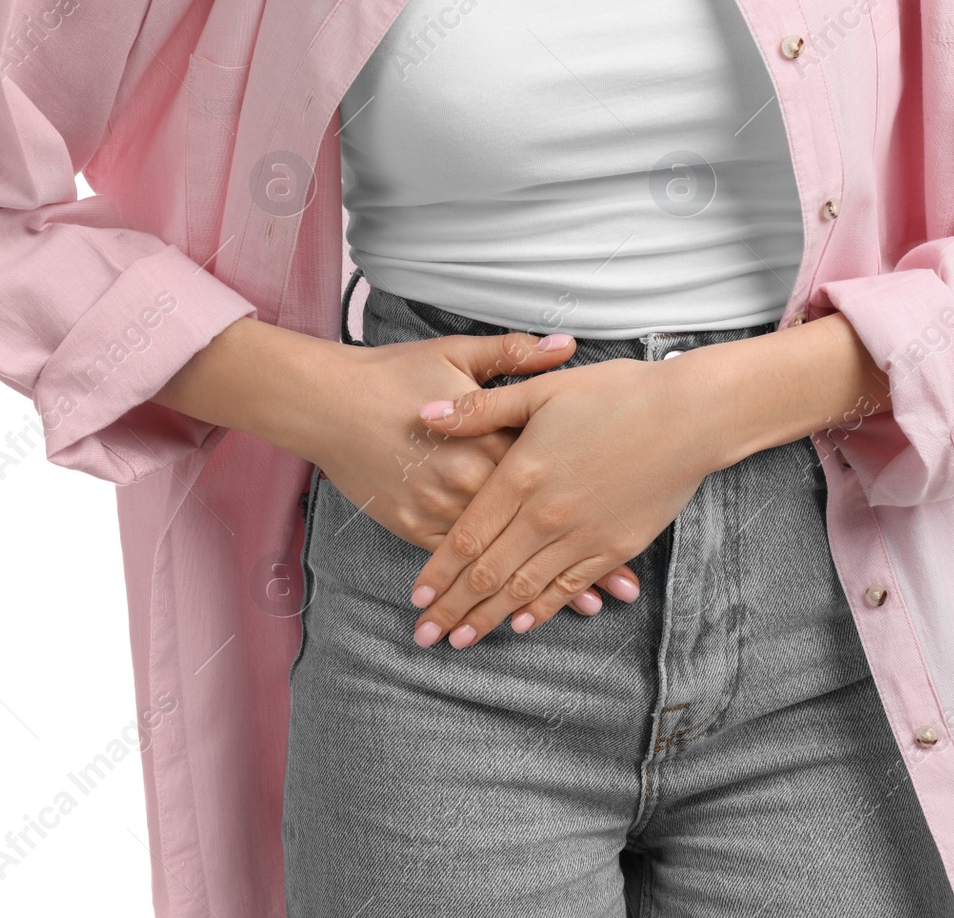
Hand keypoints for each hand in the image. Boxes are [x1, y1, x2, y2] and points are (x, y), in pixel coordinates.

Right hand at [300, 330, 643, 613]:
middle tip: (618, 590)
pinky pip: (458, 563)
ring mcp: (438, 507)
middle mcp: (466, 479)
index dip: (589, 503)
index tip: (627, 526)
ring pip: (497, 556)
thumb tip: (567, 345)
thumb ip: (516, 357)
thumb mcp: (457, 355)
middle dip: (577, 559)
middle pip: (530, 525)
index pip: (547, 475)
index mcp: (486, 436)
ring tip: (584, 609)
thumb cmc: (394, 374)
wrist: (326, 402)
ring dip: (541, 585)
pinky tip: (514, 609)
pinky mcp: (413, 524)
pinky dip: (488, 588)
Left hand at [405, 352, 730, 647]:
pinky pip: (570, 587)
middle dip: (453, 608)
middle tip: (425, 636)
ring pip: (525, 588)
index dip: (438, 571)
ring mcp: (582, 535)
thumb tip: (425, 411)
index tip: (416, 597)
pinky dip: (543, 608)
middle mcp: (547, 514)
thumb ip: (480, 408)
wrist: (692, 415)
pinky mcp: (615, 546)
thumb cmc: (617, 392)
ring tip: (461, 640)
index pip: (466, 536)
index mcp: (522, 474)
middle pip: (487, 573)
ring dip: (489, 618)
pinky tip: (521, 624)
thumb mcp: (541, 390)